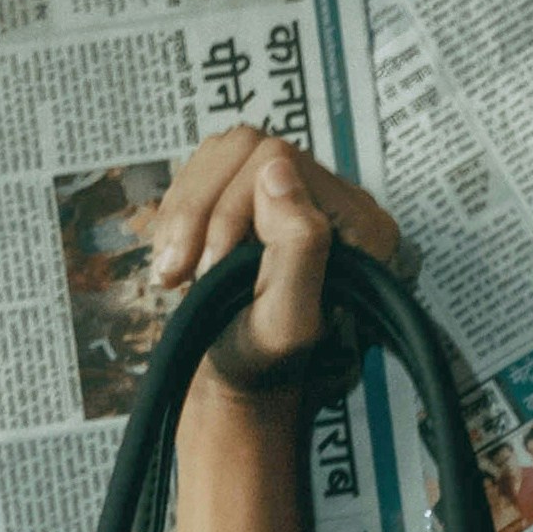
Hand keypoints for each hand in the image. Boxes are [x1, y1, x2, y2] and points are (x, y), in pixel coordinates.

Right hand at [143, 123, 406, 410]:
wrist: (243, 384)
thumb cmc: (267, 365)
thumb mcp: (288, 320)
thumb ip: (298, 246)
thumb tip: (277, 170)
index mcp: (361, 224)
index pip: (280, 160)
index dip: (229, 207)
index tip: (208, 267)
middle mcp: (334, 200)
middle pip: (245, 147)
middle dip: (199, 208)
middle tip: (177, 271)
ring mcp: (292, 194)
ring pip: (220, 154)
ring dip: (183, 211)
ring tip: (171, 270)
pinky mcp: (257, 199)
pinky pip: (207, 170)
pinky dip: (178, 211)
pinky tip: (175, 255)